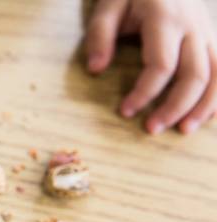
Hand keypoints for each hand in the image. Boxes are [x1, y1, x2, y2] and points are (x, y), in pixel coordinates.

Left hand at [86, 0, 216, 133]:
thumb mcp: (109, 5)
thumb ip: (100, 35)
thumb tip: (95, 69)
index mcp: (165, 18)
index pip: (161, 65)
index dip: (144, 93)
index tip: (125, 111)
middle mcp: (194, 25)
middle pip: (195, 75)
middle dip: (175, 106)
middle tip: (152, 129)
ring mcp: (208, 30)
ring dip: (204, 106)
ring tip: (184, 130)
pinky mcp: (214, 35)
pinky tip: (206, 115)